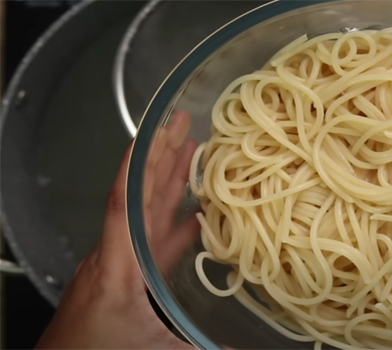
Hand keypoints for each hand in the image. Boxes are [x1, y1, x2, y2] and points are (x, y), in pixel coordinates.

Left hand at [35, 112, 199, 348]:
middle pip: (139, 195)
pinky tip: (194, 213)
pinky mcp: (125, 279)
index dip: (140, 163)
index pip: (124, 201)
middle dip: (161, 156)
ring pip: (146, 213)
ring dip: (167, 181)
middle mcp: (116, 256)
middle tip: (184, 123)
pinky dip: (172, 222)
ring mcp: (120, 266)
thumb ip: (201, 347)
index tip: (156, 130)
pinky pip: (151, 239)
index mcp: (117, 266)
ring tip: (191, 150)